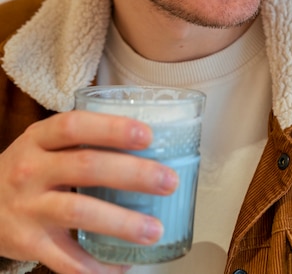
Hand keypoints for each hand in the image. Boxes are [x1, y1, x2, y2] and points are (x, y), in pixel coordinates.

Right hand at [0, 111, 178, 273]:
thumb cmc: (29, 168)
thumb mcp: (43, 144)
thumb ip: (80, 138)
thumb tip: (147, 138)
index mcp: (38, 139)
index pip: (74, 126)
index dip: (112, 129)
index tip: (147, 135)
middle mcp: (32, 170)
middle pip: (86, 167)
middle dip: (132, 174)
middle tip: (168, 181)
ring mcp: (29, 208)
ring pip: (80, 213)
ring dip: (122, 223)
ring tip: (154, 230)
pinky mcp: (29, 244)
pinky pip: (66, 260)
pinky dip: (97, 266)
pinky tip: (122, 265)